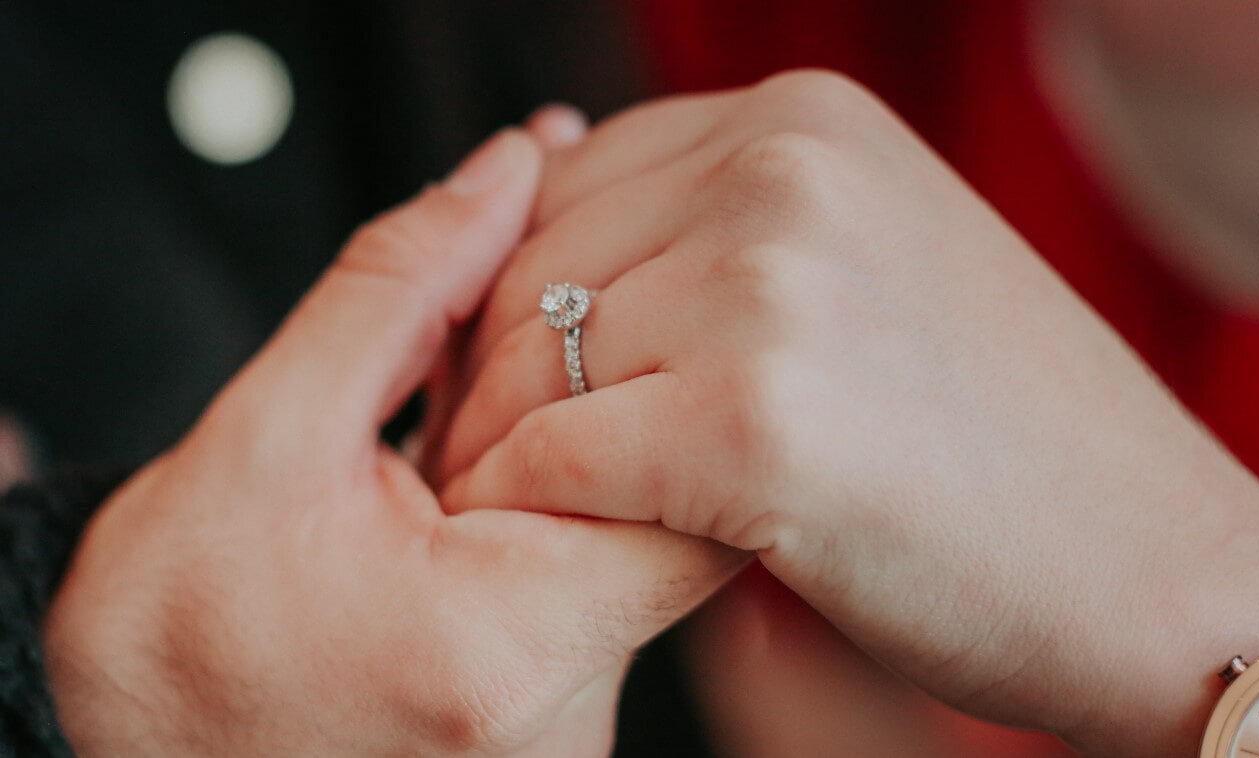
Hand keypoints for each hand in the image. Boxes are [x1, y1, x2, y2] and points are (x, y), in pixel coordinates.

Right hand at [43, 128, 740, 757]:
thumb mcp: (264, 437)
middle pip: (675, 510)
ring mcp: (567, 726)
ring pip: (635, 541)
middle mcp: (565, 709)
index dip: (670, 378)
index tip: (598, 324)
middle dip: (605, 401)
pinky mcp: (553, 719)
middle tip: (508, 358)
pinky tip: (470, 485)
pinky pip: (594, 585)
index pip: (700, 490)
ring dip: (572, 451)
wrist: (135, 753)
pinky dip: (549, 510)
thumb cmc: (177, 637)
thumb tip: (506, 174)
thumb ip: (398, 292)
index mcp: (504, 641)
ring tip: (461, 434)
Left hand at [439, 71, 1258, 756]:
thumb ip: (723, 236)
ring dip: (499, 448)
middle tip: (479, 457)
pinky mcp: (761, 416)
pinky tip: (562, 548)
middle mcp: (785, 169)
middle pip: (534, 267)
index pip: (572, 186)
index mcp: (802, 119)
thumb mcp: (866, 274)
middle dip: (491, 373)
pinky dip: (533, 512)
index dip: (515, 291)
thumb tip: (557, 233)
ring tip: (508, 509)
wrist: (1159, 573)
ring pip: (531, 364)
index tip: (503, 376)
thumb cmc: (1009, 446)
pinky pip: (558, 458)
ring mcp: (776, 283)